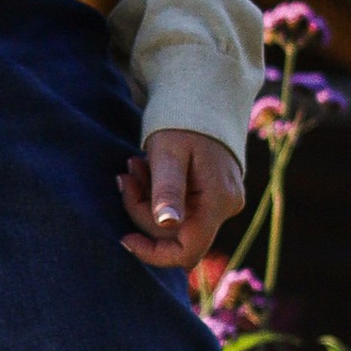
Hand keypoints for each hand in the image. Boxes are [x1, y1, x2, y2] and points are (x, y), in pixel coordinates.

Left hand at [118, 129, 242, 273]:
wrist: (203, 97)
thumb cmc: (183, 122)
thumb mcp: (168, 153)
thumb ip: (168, 189)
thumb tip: (166, 224)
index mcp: (218, 201)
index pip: (187, 251)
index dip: (153, 253)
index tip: (124, 238)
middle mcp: (227, 207)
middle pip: (175, 234)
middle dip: (143, 209)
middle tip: (127, 173)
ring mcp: (222, 202)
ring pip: (174, 221)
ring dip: (147, 198)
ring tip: (136, 165)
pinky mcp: (213, 196)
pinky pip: (181, 208)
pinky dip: (158, 193)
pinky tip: (149, 169)